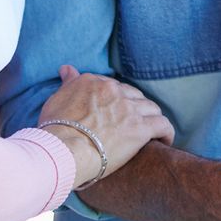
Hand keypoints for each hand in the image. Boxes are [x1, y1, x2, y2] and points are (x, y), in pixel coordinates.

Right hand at [39, 64, 174, 186]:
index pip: (113, 87)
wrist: (63, 151)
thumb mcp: (56, 100)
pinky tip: (166, 140)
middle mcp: (113, 90)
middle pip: (134, 95)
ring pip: (151, 108)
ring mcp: (128, 108)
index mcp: (93, 82)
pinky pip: (163, 125)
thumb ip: (68, 83)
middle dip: (135, 108)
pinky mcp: (140, 128)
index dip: (117, 100)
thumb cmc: (54, 131)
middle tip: (133, 123)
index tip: (116, 112)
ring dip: (151, 118)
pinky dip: (166, 131)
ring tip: (151, 131)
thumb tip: (66, 69)